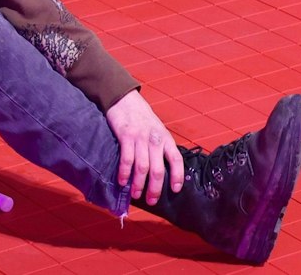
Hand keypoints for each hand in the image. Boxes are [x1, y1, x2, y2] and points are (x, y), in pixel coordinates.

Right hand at [104, 90, 184, 205]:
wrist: (125, 99)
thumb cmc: (143, 118)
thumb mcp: (158, 130)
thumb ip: (160, 147)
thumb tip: (163, 170)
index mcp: (166, 138)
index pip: (176, 159)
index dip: (178, 176)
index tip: (176, 190)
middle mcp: (155, 139)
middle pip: (158, 170)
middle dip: (155, 188)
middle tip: (152, 201)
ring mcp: (141, 138)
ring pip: (142, 167)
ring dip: (139, 184)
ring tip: (136, 195)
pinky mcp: (126, 136)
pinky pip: (127, 159)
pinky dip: (125, 173)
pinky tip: (122, 181)